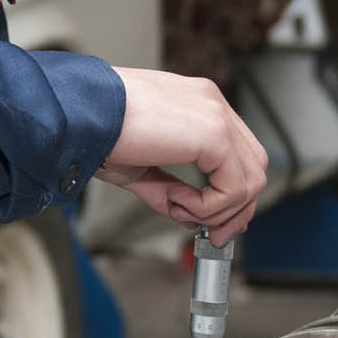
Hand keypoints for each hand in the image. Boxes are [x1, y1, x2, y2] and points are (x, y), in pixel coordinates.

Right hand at [98, 66, 269, 242]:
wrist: (83, 114)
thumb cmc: (99, 129)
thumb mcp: (140, 166)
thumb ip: (169, 188)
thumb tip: (190, 215)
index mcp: (197, 104)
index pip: (238, 152)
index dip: (231, 192)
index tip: (213, 219)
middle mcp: (212, 104)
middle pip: (254, 166)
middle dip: (236, 208)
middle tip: (213, 234)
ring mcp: (217, 115)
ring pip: (250, 181)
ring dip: (218, 210)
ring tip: (181, 211)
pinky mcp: (215, 133)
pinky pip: (232, 188)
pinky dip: (209, 207)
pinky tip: (179, 202)